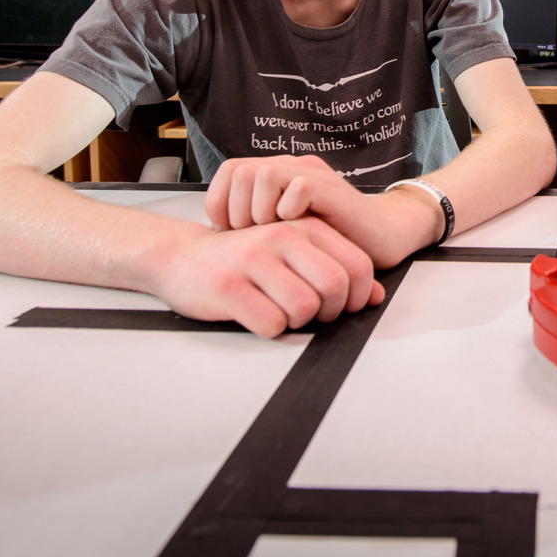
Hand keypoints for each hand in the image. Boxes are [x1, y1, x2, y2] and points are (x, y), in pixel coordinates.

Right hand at [152, 218, 384, 337]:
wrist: (180, 257)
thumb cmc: (242, 260)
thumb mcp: (292, 254)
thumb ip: (335, 269)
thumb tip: (376, 297)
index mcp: (302, 227)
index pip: (357, 265)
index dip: (359, 297)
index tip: (344, 308)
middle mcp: (280, 237)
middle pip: (335, 287)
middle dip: (331, 312)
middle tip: (312, 316)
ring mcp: (253, 260)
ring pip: (305, 308)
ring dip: (298, 323)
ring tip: (281, 312)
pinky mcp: (228, 287)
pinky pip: (271, 323)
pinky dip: (271, 329)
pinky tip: (257, 316)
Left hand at [204, 154, 442, 266]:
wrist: (384, 236)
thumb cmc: (334, 239)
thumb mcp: (286, 230)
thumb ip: (257, 222)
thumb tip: (218, 234)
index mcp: (278, 173)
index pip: (229, 171)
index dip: (218, 203)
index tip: (226, 233)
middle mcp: (293, 167)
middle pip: (240, 171)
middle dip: (235, 210)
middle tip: (248, 237)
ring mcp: (313, 175)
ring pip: (263, 174)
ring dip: (259, 210)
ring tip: (270, 233)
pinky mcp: (333, 189)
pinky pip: (298, 187)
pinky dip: (288, 210)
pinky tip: (294, 227)